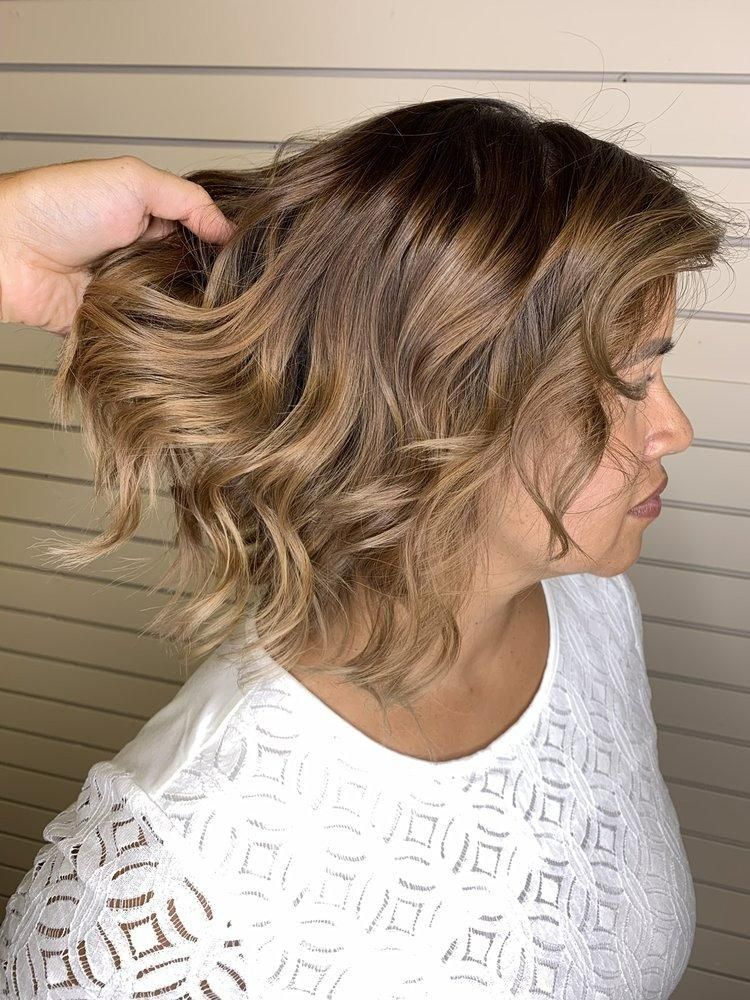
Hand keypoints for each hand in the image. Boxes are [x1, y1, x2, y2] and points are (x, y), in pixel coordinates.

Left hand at [0, 155, 235, 335]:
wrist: (7, 251)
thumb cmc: (59, 205)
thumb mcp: (132, 181)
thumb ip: (188, 199)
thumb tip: (230, 229)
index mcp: (149, 220)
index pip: (202, 239)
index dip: (224, 249)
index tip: (248, 263)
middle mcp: (143, 259)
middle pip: (195, 279)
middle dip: (210, 287)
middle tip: (233, 296)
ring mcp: (129, 294)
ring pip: (177, 313)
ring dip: (188, 315)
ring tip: (209, 318)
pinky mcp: (114, 326)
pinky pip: (148, 338)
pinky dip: (160, 337)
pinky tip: (178, 335)